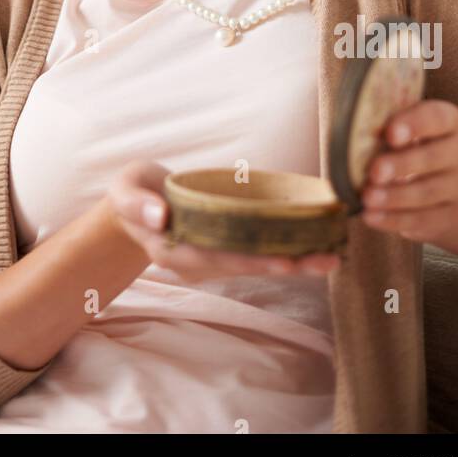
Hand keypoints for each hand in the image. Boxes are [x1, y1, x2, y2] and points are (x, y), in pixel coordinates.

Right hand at [105, 159, 340, 280]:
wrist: (136, 202)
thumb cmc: (133, 193)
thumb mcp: (125, 190)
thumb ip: (136, 203)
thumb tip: (160, 214)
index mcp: (173, 251)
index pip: (217, 258)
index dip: (251, 260)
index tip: (283, 260)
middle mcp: (198, 260)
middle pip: (246, 266)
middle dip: (286, 264)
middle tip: (326, 261)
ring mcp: (213, 256)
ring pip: (257, 262)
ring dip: (295, 261)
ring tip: (333, 258)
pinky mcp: (225, 246)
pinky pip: (257, 251)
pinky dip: (286, 249)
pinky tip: (314, 246)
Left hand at [361, 100, 457, 241]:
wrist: (444, 187)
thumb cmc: (409, 145)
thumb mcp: (402, 129)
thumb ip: (384, 128)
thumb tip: (351, 134)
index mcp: (449, 120)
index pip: (438, 117)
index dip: (415, 124)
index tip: (390, 134)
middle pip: (435, 157)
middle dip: (403, 164)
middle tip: (375, 171)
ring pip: (429, 192)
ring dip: (396, 196)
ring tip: (368, 198)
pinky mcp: (450, 215)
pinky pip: (424, 219)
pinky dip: (395, 219)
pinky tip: (371, 217)